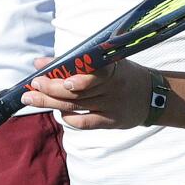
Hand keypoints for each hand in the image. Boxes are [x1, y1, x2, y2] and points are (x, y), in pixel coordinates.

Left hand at [21, 55, 153, 129]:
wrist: (152, 95)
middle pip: (76, 91)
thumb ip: (75, 62)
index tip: (48, 72)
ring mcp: (112, 106)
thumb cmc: (122, 74)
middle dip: (50, 88)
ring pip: (76, 106)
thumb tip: (40, 63)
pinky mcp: (111, 122)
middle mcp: (112, 88)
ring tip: (31, 98)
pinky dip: (69, 118)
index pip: (90, 71)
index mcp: (112, 68)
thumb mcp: (106, 62)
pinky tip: (59, 113)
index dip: (68, 73)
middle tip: (32, 86)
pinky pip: (85, 122)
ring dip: (50, 102)